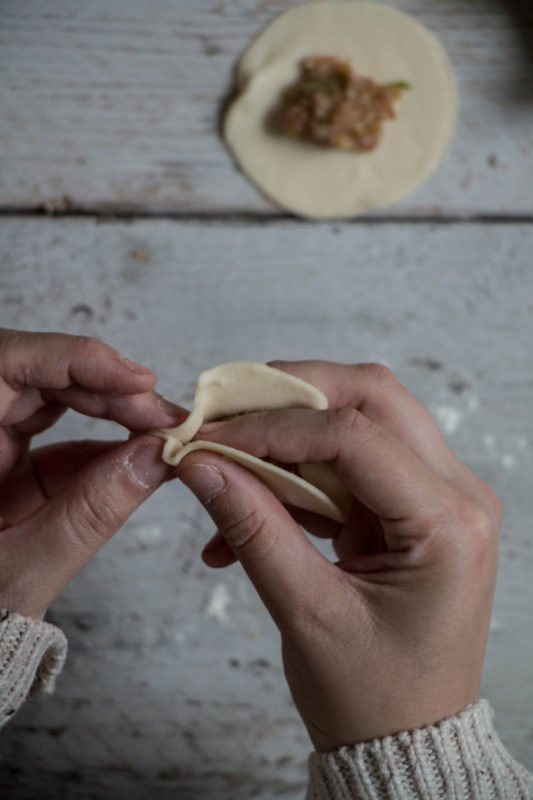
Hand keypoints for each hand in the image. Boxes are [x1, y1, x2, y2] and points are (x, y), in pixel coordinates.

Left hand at [0, 329, 179, 619]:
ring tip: (160, 430)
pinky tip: (141, 453)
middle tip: (161, 414)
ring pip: (55, 397)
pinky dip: (107, 442)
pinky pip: (63, 435)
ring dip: (113, 407)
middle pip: (41, 377)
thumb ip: (93, 511)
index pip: (8, 365)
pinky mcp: (13, 459)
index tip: (134, 380)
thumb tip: (157, 458)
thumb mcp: (30, 566)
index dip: (76, 361)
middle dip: (107, 387)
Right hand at [177, 361, 500, 750]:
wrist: (406, 740)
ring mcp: (441, 496)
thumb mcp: (306, 613)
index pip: (355, 433)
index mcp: (447, 524)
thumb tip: (201, 463)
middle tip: (227, 413)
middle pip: (373, 398)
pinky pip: (352, 463)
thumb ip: (252, 527)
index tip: (212, 436)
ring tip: (230, 468)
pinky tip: (251, 510)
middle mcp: (458, 496)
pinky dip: (299, 474)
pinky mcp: (415, 506)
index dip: (274, 425)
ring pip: (363, 419)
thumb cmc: (373, 696)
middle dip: (292, 395)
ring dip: (291, 436)